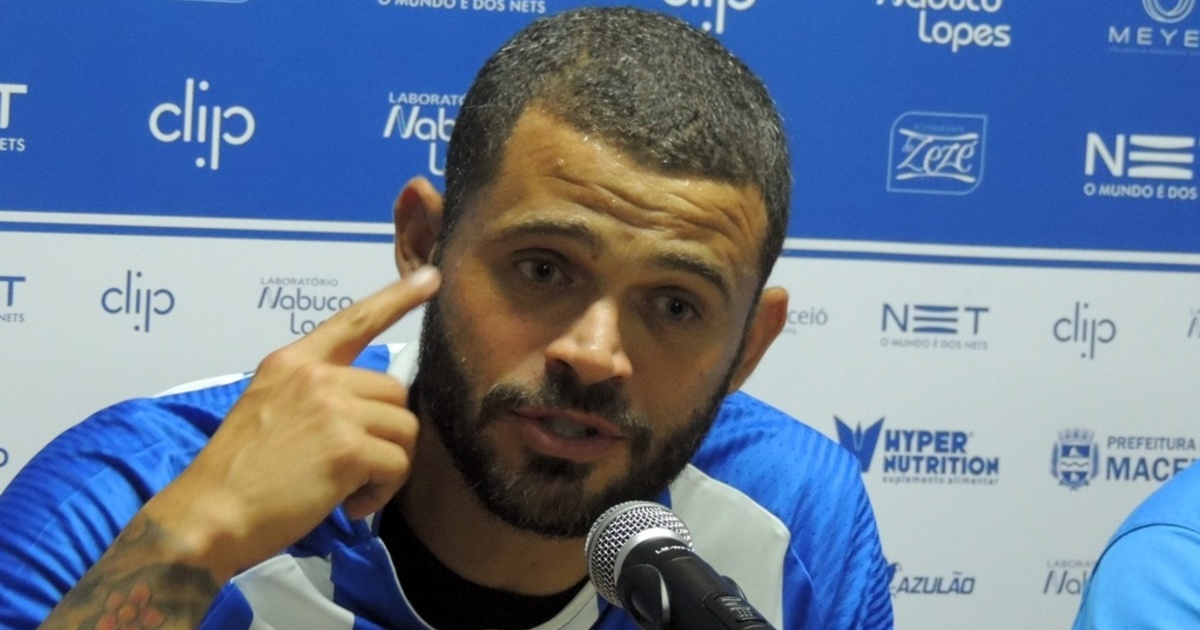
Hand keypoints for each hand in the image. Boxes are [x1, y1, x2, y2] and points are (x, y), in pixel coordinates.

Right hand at [141, 266, 440, 581]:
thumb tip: (364, 407)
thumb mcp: (266, 409)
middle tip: (355, 469)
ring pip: (404, 429)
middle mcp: (316, 376)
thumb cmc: (235, 476)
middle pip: (394, 392)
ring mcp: (334, 408)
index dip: (397, 299)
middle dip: (386, 434)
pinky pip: (397, 465)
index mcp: (292, 362)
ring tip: (350, 490)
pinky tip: (350, 505)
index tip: (431, 277)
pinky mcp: (348, 447)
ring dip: (388, 466)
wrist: (210, 515)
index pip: (353, 320)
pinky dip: (382, 492)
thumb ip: (311, 395)